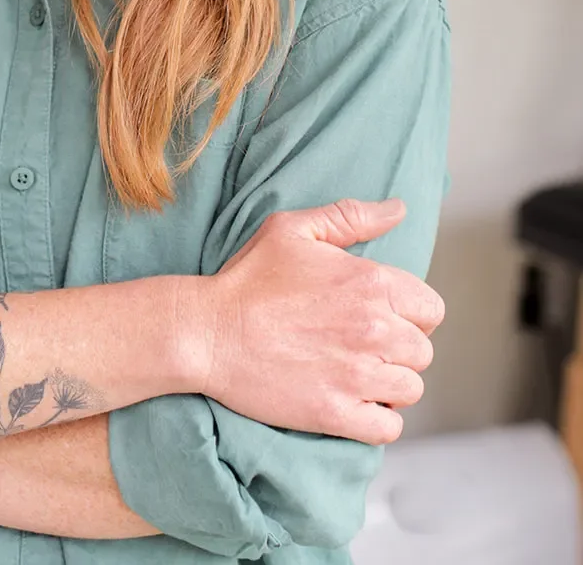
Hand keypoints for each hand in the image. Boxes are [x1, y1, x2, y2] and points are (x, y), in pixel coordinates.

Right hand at [185, 197, 444, 445]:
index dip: (410, 313)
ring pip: (410, 389)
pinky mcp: (337, 413)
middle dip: (399, 349)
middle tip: (364, 344)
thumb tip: (399, 209)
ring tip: (358, 373)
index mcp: (370, 282)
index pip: (430, 309)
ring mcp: (357, 375)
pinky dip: (377, 419)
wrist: (206, 332)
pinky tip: (354, 402)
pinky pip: (389, 427)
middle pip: (422, 352)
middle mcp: (373, 329)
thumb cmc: (248, 278)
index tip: (384, 315)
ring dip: (390, 384)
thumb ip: (351, 216)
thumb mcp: (293, 229)